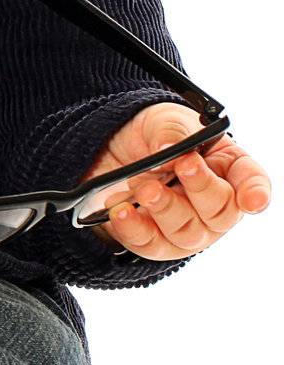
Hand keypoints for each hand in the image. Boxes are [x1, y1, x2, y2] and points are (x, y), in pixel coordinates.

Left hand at [80, 101, 270, 260]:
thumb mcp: (162, 120)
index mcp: (226, 167)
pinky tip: (121, 212)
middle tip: (180, 166)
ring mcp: (188, 226)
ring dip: (165, 209)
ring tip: (143, 187)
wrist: (109, 151)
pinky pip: (150, 245)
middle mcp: (213, 203)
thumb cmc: (153, 136)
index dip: (256, 192)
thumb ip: (171, 132)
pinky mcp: (155, 241)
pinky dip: (134, 229)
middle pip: (221, 211)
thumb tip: (168, 149)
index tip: (252, 201)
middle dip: (201, 188)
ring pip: (187, 232)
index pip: (251, 181)